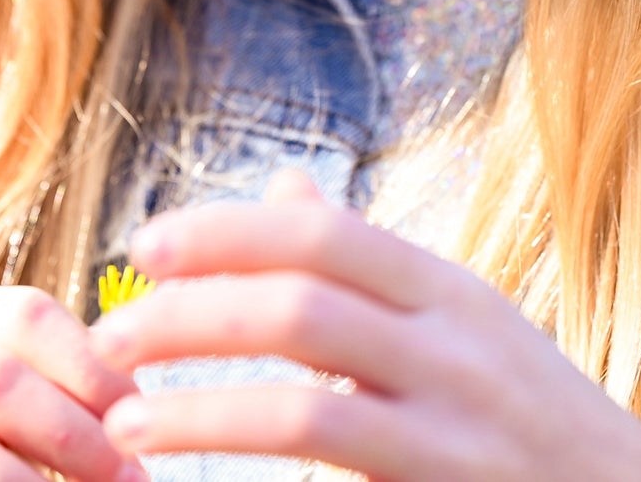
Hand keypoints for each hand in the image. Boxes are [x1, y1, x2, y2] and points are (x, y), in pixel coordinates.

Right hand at [0, 285, 145, 481]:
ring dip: (58, 445)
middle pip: (7, 352)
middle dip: (81, 416)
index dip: (91, 361)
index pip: (26, 312)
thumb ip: (47, 401)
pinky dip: (2, 478)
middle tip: (132, 472)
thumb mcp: (3, 433)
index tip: (141, 414)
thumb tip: (137, 400)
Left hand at [92, 171, 640, 481]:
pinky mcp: (449, 481)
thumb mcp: (459, 323)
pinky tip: (178, 452)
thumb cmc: (528, 417)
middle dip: (193, 306)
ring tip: (123, 407)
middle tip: (112, 331)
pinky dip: (236, 442)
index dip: (227, 229)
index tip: (146, 246)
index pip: (322, 232)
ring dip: (198, 390)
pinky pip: (328, 448)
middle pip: (301, 293)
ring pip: (306, 378)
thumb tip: (286, 188)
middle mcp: (454, 334)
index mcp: (446, 286)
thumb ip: (366, 266)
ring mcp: (457, 413)